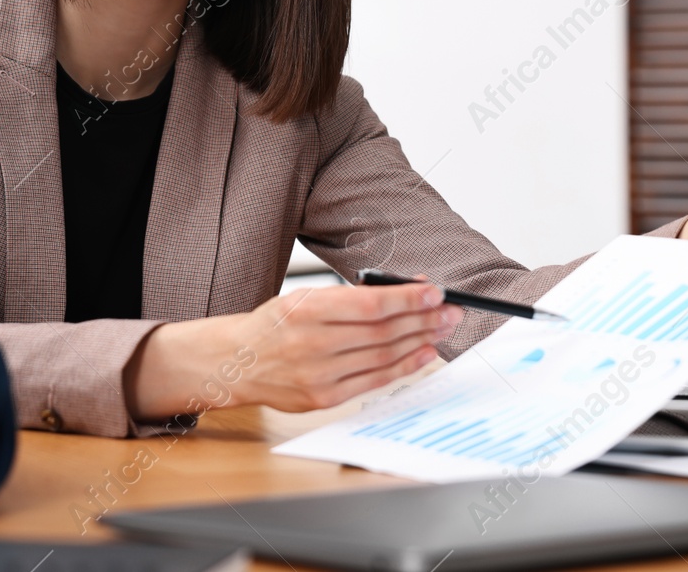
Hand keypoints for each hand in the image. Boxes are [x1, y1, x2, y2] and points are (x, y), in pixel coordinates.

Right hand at [124, 280, 463, 420]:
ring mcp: (318, 375)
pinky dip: (403, 367)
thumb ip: (351, 296)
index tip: (435, 291)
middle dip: (423, 319)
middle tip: (450, 311)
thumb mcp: (305, 297)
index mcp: (305, 309)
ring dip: (420, 341)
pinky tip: (422, 354)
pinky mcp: (324, 398)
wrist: (237, 362)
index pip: (370, 304)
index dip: (408, 298)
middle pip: (382, 331)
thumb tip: (405, 289)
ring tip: (442, 329)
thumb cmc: (274, 324)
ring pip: (383, 356)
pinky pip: (374, 381)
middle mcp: (312, 344)